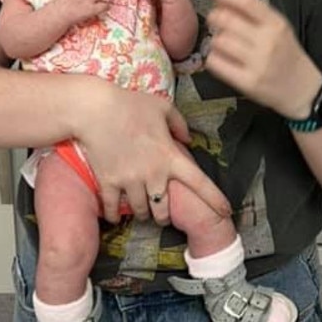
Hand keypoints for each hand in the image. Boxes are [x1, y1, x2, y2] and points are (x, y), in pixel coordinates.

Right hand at [76, 81, 230, 224]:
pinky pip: (113, 208)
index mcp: (170, 156)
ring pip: (141, 211)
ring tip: (141, 213)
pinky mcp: (109, 182)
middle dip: (163, 216)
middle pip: (163, 208)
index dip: (215, 200)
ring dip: (142, 215)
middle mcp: (152, 174)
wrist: (95, 110)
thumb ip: (179, 124)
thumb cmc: (130, 104)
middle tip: (161, 214)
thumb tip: (188, 139)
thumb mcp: (162, 107)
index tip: (226, 212)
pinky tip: (114, 217)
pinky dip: (114, 215)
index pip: (199, 183)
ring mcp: (130, 181)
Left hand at [205, 0, 306, 115]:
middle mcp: (267, 42)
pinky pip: (216, 63)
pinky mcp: (248, 82)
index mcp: (276, 24)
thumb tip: (226, 0)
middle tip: (215, 20)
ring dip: (215, 40)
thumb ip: (256, 13)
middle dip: (215, 17)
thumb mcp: (279, 28)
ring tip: (222, 43)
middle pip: (227, 19)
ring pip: (219, 41)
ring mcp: (258, 63)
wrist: (302, 89)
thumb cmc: (286, 56)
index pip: (247, 1)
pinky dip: (213, 59)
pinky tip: (221, 59)